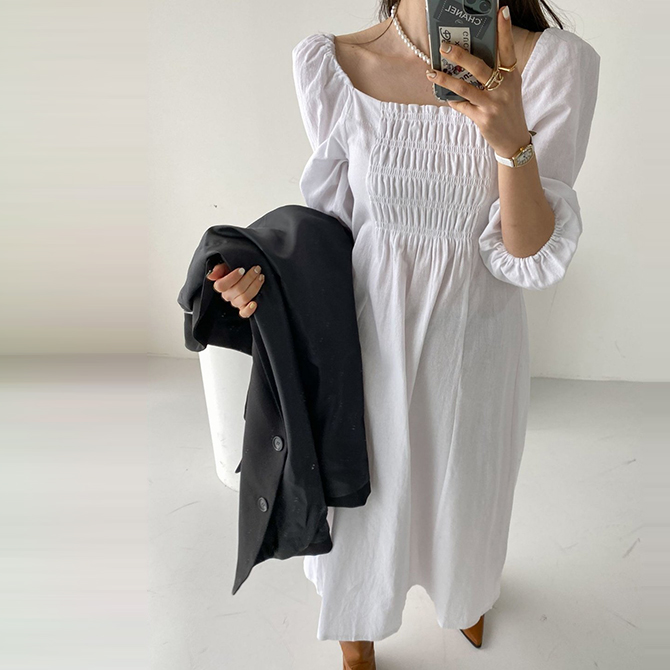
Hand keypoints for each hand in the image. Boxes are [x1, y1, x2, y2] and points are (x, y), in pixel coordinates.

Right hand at [206, 262, 264, 317]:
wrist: (246, 275)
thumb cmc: (236, 269)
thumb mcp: (227, 266)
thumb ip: (219, 269)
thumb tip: (211, 276)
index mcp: (221, 286)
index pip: (221, 285)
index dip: (232, 278)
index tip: (242, 269)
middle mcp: (227, 295)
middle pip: (237, 290)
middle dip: (249, 278)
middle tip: (257, 269)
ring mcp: (236, 303)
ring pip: (244, 298)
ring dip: (254, 287)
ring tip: (261, 277)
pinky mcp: (244, 309)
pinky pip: (244, 313)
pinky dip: (249, 309)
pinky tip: (254, 303)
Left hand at [426, 6, 530, 157]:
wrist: (513, 140)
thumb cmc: (508, 110)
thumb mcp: (509, 89)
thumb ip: (497, 74)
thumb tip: (470, 59)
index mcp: (512, 76)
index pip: (508, 50)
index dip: (505, 31)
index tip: (502, 12)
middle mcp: (504, 88)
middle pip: (479, 67)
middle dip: (460, 55)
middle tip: (444, 46)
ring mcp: (493, 104)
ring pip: (464, 88)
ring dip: (445, 79)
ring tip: (431, 72)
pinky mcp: (482, 118)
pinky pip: (461, 106)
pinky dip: (451, 100)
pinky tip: (443, 96)